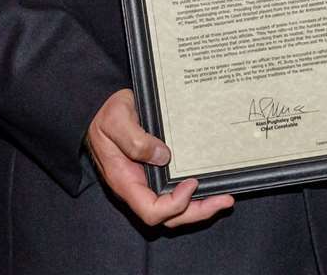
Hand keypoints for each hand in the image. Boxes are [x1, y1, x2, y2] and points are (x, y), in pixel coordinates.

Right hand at [86, 89, 234, 227]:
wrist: (101, 110)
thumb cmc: (106, 115)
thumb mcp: (116, 121)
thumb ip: (135, 140)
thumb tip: (162, 155)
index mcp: (125, 181)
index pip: (150, 210)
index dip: (174, 204)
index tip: (192, 182)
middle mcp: (138, 187)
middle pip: (168, 216)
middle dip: (198, 212)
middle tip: (225, 199)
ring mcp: (148, 182)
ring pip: (175, 209)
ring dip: (201, 207)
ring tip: (225, 197)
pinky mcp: (158, 173)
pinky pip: (176, 192)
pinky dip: (196, 194)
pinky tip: (212, 184)